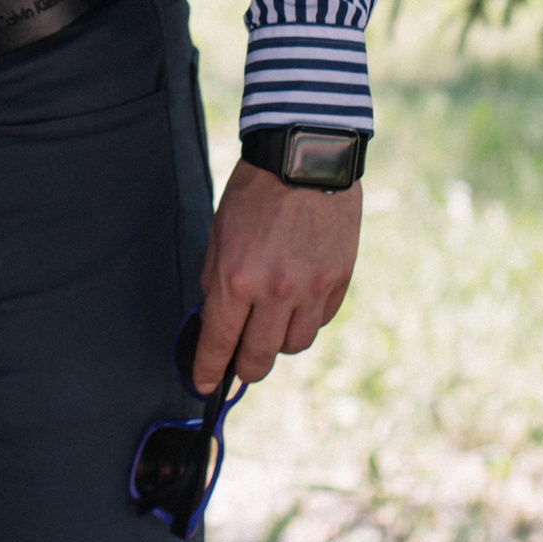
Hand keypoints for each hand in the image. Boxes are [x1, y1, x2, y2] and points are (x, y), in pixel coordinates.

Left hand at [193, 160, 361, 387]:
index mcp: (235, 279)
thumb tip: (219, 323)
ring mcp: (311, 289)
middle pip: (259, 360)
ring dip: (277, 340)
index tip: (204, 385)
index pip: (218, 344)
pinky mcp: (339, 281)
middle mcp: (274, 292)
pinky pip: (320, 321)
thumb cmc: (255, 191)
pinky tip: (297, 298)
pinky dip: (305, 318)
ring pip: (293, 345)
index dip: (208, 371)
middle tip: (239, 362)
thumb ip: (218, 281)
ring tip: (271, 318)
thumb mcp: (220, 234)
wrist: (306, 156)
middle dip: (244, 368)